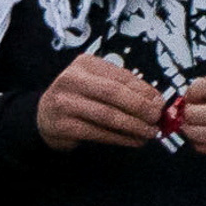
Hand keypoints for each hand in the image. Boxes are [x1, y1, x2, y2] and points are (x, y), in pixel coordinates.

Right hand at [34, 54, 169, 151]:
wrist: (44, 117)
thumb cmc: (79, 98)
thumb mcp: (98, 84)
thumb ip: (125, 89)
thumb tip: (156, 102)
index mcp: (85, 64)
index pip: (121, 77)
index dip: (145, 91)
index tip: (160, 103)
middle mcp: (71, 80)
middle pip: (113, 93)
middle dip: (140, 107)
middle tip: (156, 118)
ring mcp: (64, 103)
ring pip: (108, 116)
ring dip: (134, 126)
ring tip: (149, 132)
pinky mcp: (63, 126)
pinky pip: (99, 133)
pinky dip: (120, 138)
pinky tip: (134, 141)